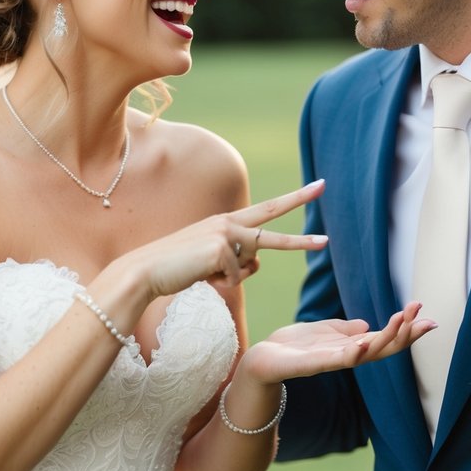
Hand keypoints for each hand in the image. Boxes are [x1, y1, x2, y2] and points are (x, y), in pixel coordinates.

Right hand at [133, 180, 327, 299]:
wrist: (146, 271)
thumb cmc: (178, 268)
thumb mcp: (213, 262)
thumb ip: (238, 260)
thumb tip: (258, 262)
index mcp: (227, 222)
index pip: (267, 209)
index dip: (295, 199)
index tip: (319, 186)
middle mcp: (228, 222)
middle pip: (272, 219)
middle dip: (300, 207)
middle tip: (324, 187)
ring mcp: (225, 234)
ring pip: (251, 261)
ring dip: (231, 274)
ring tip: (203, 270)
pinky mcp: (220, 249)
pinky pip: (234, 277)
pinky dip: (219, 283)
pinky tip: (198, 276)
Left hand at [239, 302, 435, 382]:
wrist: (263, 360)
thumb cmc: (293, 346)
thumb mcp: (325, 331)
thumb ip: (345, 330)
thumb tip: (366, 327)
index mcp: (352, 347)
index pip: (387, 339)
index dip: (408, 330)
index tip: (428, 317)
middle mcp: (347, 357)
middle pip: (386, 348)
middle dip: (406, 333)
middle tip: (424, 317)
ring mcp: (332, 362)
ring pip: (367, 353)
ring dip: (387, 338)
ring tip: (403, 321)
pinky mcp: (312, 365)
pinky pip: (337, 361)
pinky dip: (353, 353)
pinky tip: (365, 343)